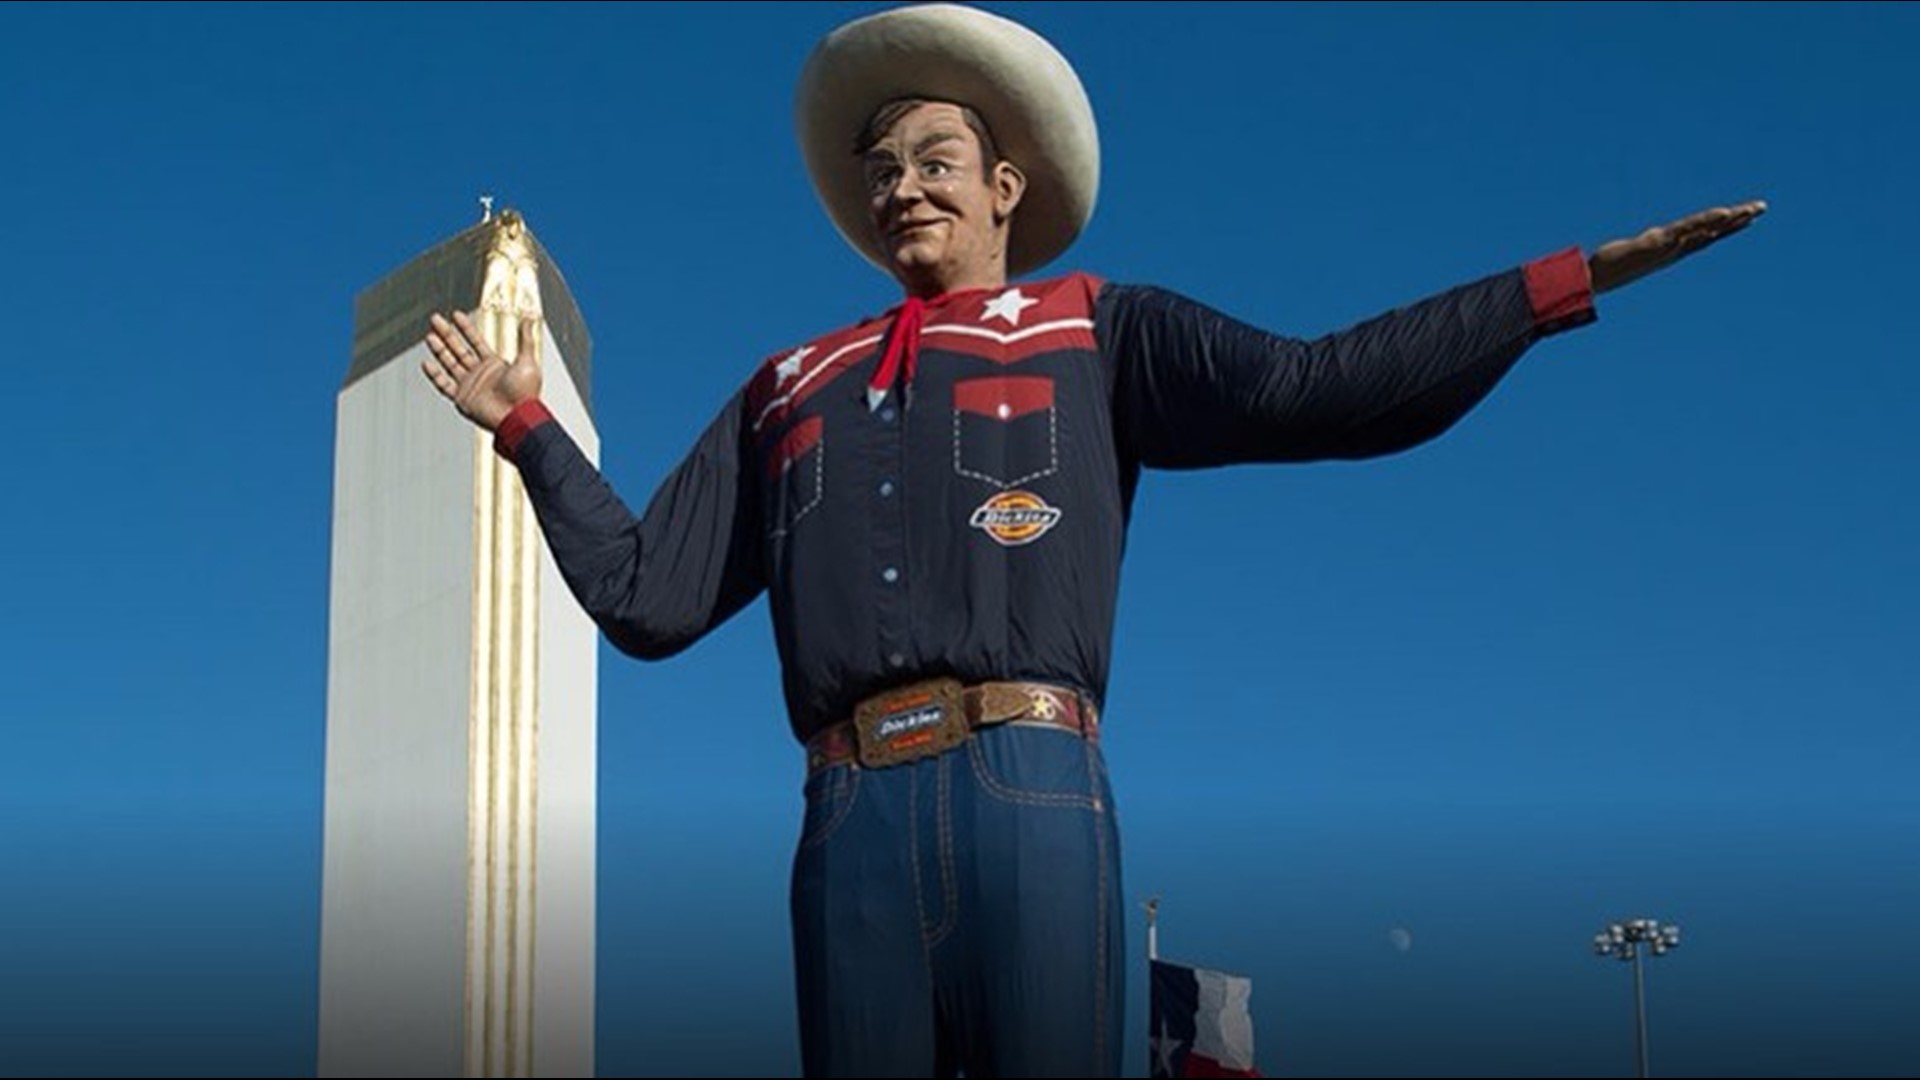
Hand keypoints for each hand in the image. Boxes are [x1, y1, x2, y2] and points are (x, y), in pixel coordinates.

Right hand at [421, 310, 542, 431]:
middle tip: (436, 320)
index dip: (465, 328)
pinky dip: (434, 375)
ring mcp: (470, 385)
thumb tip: (528, 320)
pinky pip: (444, 385)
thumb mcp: (527, 361)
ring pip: (449, 363)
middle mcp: (480, 374)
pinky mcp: (462, 399)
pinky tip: (427, 363)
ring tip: (430, 336)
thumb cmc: (525, 394)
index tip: (456, 315)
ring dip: (439, 350)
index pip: (475, 341)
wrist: (517, 418)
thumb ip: (525, 340)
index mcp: (494, 365)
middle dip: (447, 334)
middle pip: (458, 349)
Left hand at [1588, 200, 1765, 294]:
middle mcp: (1674, 248)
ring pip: (1700, 232)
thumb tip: (1658, 241)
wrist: (1595, 276)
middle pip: (1712, 231)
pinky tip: (1712, 222)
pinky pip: (1680, 235)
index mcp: (1674, 248)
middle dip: (1737, 220)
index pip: (1707, 234)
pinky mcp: (1653, 245)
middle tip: (1762, 207)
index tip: (1751, 214)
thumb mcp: (1637, 251)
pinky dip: (1697, 229)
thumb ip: (1649, 246)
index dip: (1729, 225)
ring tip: (1742, 212)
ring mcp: (1666, 247)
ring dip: (1721, 222)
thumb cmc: (1614, 266)